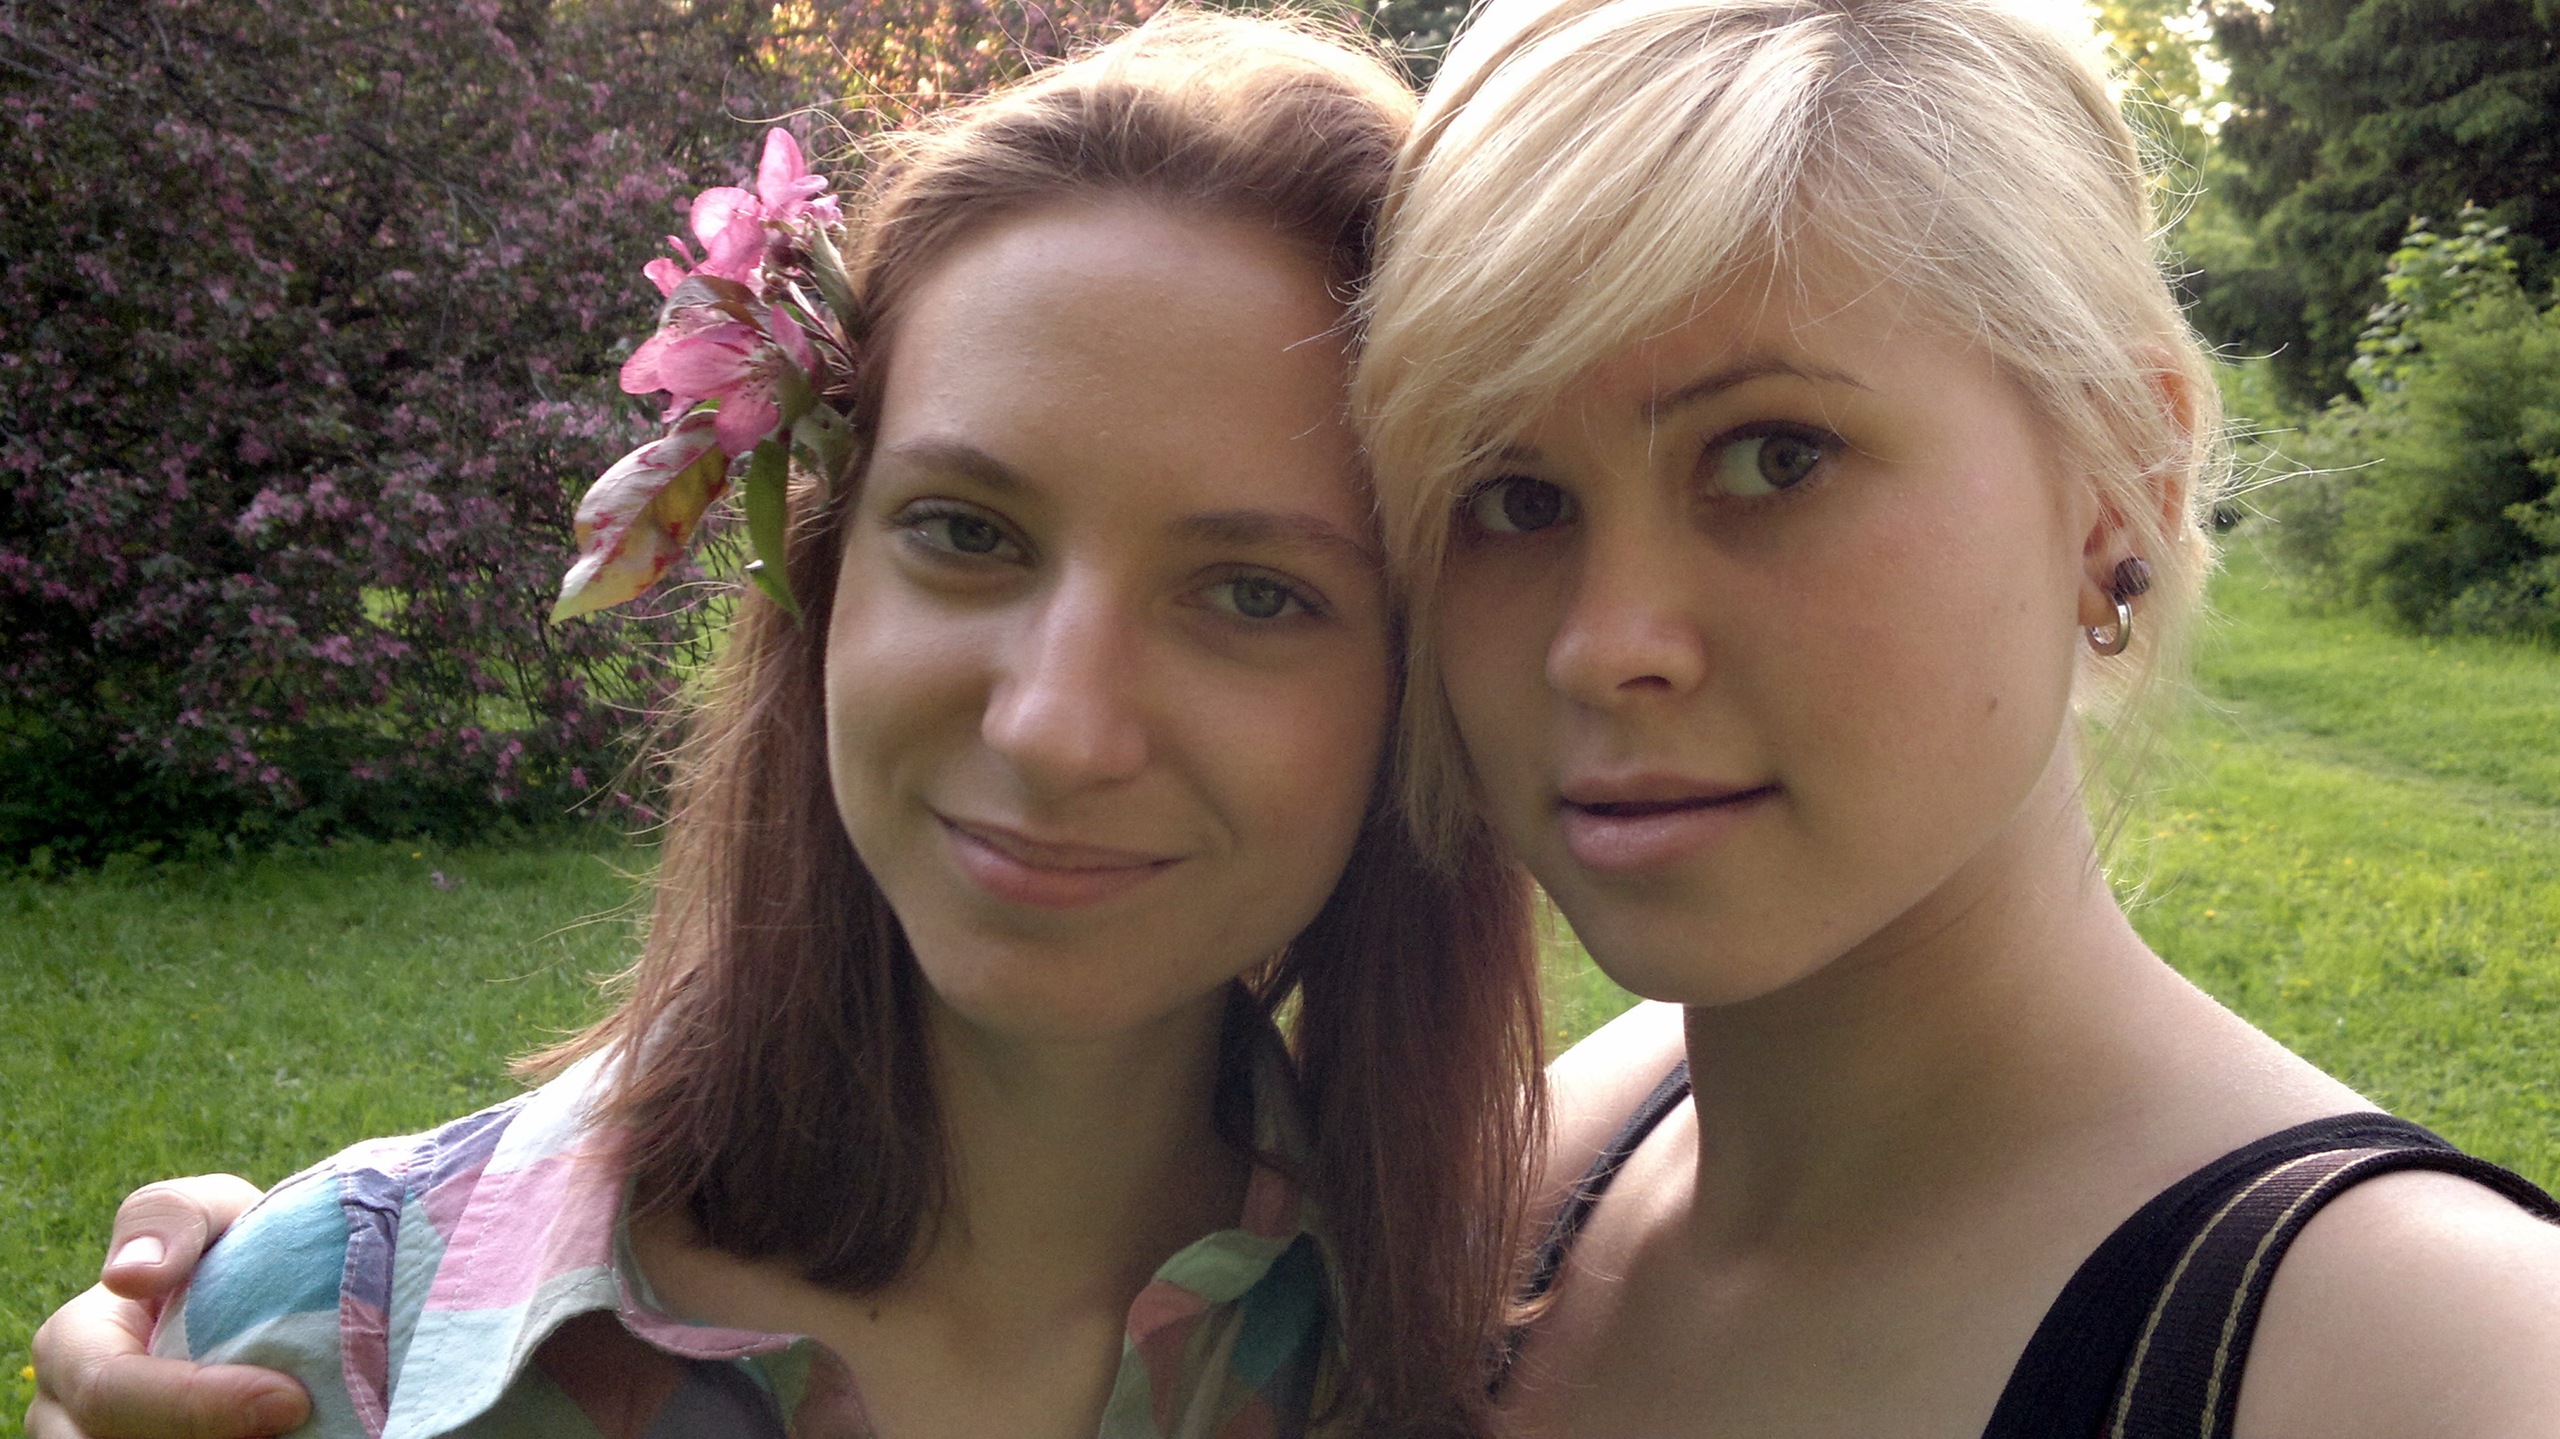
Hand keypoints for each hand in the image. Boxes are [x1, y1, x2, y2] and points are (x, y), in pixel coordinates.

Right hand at [25, 1176, 310, 1438]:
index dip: (196, 1405)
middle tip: (296, 1420)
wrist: (259, 1297)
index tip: (290, 1399)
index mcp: (69, 1347)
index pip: (109, 1393)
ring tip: (291, 1429)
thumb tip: (129, 1275)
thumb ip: (172, 1218)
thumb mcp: (208, 1211)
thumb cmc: (221, 1248)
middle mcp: (65, 1415)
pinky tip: (279, 1436)